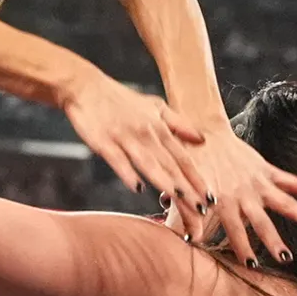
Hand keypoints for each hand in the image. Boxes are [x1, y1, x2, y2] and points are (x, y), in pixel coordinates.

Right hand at [61, 73, 208, 218]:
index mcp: (159, 128)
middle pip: (170, 165)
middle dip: (187, 188)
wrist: (85, 87)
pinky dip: (128, 173)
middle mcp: (146, 134)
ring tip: (180, 199)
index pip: (183, 157)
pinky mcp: (103, 142)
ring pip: (149, 163)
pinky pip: (118, 160)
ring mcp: (125, 138)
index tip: (210, 197)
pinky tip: (137, 188)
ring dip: (165, 182)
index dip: (198, 178)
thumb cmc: (119, 100)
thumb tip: (201, 139)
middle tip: (202, 208)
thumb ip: (178, 123)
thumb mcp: (154, 106)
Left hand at [180, 122, 296, 267]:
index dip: (242, 247)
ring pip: (285, 203)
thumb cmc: (192, 164)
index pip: (235, 231)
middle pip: (262, 222)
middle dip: (274, 240)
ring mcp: (259, 183)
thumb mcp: (188, 190)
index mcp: (224, 201)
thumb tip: (190, 238)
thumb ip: (187, 214)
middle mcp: (245, 194)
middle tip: (286, 258)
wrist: (204, 131)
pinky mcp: (267, 170)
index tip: (252, 265)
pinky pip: (293, 182)